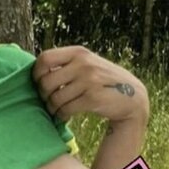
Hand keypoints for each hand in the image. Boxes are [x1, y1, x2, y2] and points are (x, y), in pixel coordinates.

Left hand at [32, 45, 148, 124]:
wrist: (133, 97)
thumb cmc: (103, 81)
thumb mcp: (88, 64)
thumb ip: (67, 64)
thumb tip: (36, 73)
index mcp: (79, 52)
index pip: (45, 58)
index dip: (37, 73)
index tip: (39, 82)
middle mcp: (84, 63)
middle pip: (46, 81)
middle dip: (43, 94)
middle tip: (48, 101)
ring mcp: (89, 80)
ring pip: (55, 98)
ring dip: (52, 108)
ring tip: (56, 110)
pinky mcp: (93, 98)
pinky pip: (66, 109)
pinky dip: (62, 115)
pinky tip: (65, 115)